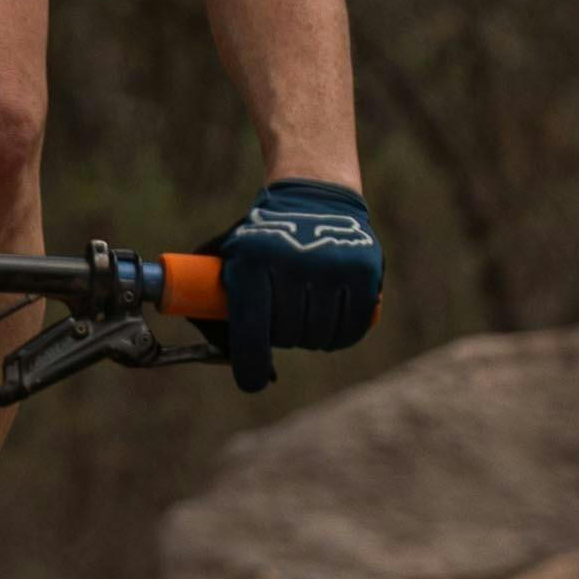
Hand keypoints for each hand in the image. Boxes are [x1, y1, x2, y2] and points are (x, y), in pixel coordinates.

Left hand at [208, 179, 381, 389]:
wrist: (312, 197)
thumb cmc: (260, 242)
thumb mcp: (226, 261)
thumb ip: (214, 314)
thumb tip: (250, 372)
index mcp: (252, 259)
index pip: (251, 329)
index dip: (250, 364)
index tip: (252, 381)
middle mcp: (293, 260)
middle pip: (286, 336)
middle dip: (280, 339)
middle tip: (279, 320)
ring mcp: (332, 265)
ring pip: (319, 337)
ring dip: (309, 338)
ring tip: (304, 316)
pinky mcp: (364, 270)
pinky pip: (351, 329)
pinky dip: (340, 337)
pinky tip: (330, 325)